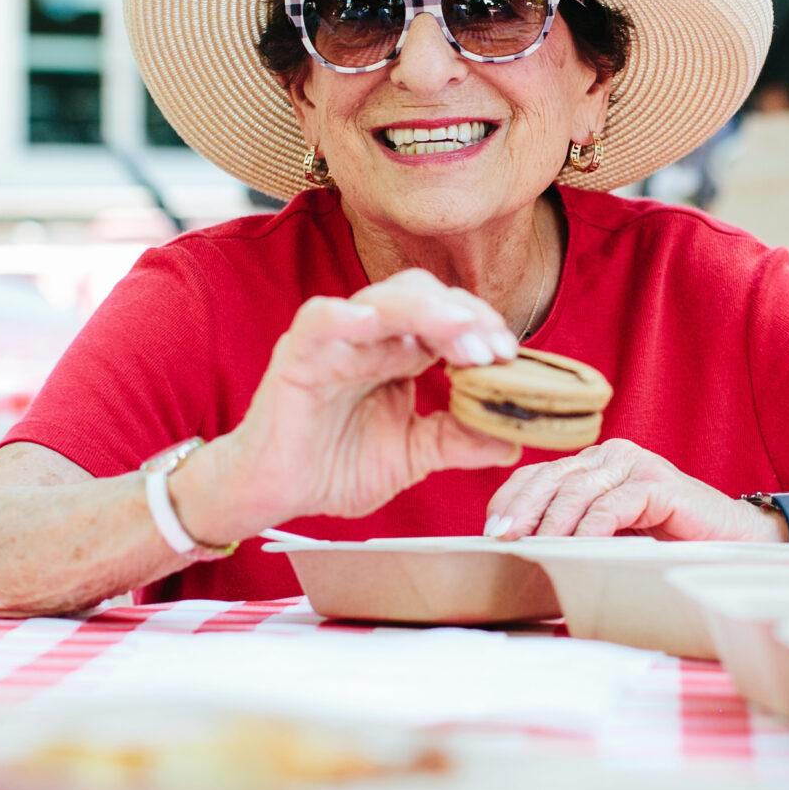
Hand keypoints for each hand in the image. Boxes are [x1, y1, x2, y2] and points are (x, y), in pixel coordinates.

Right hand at [185, 269, 521, 537]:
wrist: (275, 493)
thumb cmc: (334, 465)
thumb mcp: (412, 455)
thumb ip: (458, 442)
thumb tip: (513, 442)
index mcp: (400, 352)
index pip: (448, 318)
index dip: (482, 328)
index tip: (510, 355)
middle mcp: (370, 338)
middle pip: (423, 296)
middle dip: (465, 316)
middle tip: (494, 349)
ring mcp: (335, 342)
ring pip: (382, 301)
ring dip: (427, 313)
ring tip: (460, 337)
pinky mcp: (298, 356)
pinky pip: (320, 321)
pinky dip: (345, 317)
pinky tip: (372, 325)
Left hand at [481, 440, 783, 541]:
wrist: (734, 543)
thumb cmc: (668, 543)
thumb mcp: (609, 535)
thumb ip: (573, 530)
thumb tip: (519, 552)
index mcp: (594, 464)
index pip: (538, 475)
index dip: (510, 501)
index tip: (490, 532)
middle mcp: (611, 456)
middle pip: (551, 479)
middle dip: (522, 511)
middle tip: (502, 540)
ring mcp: (636, 466)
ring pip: (578, 491)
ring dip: (552, 524)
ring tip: (536, 550)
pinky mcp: (660, 484)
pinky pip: (615, 505)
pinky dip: (593, 528)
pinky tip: (579, 549)